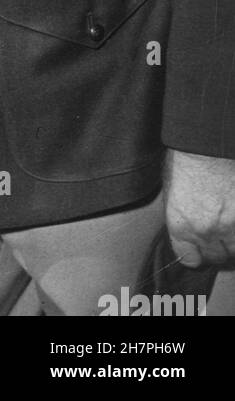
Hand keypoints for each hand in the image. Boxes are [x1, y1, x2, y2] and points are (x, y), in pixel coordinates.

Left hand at [164, 149, 234, 267]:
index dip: (195, 252)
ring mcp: (232, 225)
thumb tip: (188, 232)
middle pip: (217, 256)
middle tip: (218, 231)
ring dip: (233, 238)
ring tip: (228, 221)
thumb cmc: (186, 159)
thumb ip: (181, 218)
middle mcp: (206, 231)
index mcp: (181, 225)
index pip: (189, 259)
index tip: (199, 246)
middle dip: (217, 247)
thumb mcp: (172, 191)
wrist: (208, 142)